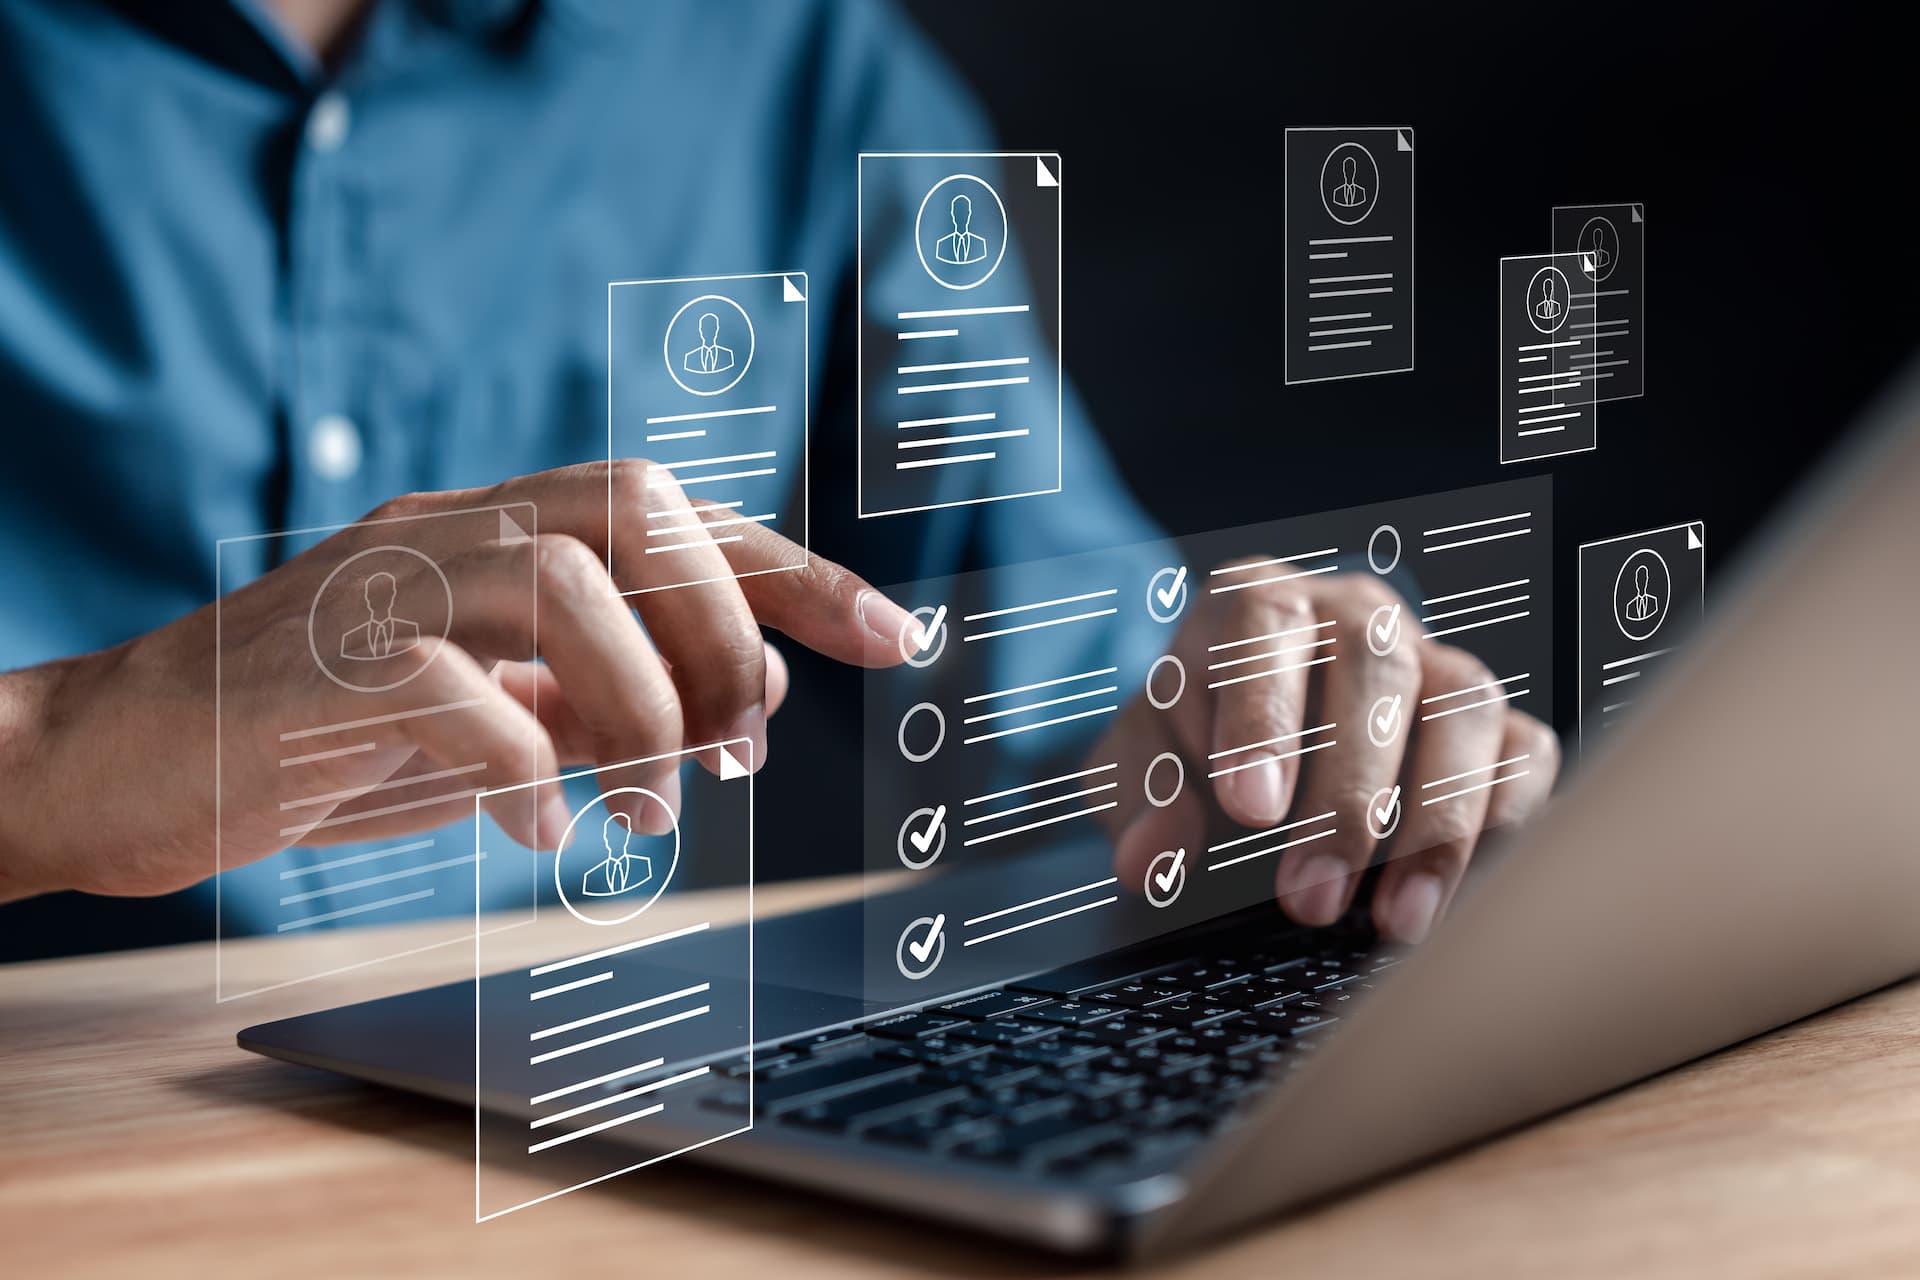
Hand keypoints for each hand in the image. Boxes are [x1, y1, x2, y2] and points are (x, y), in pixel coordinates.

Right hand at [0, 461, 915, 901]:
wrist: (122, 756)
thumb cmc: (329, 734)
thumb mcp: (499, 708)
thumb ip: (613, 689)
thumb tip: (756, 693)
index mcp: (502, 530)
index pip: (680, 514)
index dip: (798, 569)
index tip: (894, 634)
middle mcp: (450, 527)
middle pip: (639, 511)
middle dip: (725, 630)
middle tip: (741, 751)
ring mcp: (382, 583)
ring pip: (564, 583)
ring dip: (640, 708)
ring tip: (643, 811)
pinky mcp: (319, 664)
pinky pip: (456, 689)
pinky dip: (523, 767)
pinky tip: (535, 832)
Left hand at [1100, 568, 1559, 942]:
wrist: (1243, 726)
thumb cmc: (1194, 731)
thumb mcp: (1143, 757)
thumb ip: (1140, 797)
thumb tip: (1149, 859)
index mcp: (1256, 601)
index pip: (1264, 624)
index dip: (1263, 714)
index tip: (1250, 810)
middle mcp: (1354, 615)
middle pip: (1376, 665)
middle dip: (1346, 794)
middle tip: (1308, 898)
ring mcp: (1430, 659)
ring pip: (1464, 704)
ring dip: (1438, 819)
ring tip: (1394, 920)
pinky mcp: (1483, 718)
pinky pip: (1523, 749)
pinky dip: (1505, 819)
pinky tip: (1462, 893)